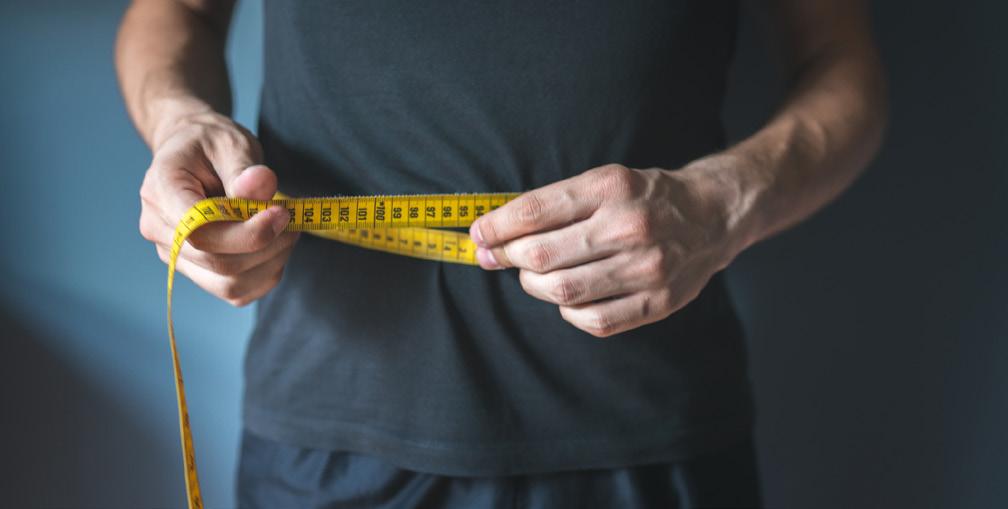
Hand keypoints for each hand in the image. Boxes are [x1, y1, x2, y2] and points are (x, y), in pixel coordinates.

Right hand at [138, 110, 297, 305]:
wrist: (194, 152)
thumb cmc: (210, 144)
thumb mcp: (230, 142)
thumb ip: (244, 167)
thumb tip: (261, 185)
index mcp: (160, 191)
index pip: (198, 232)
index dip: (246, 232)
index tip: (282, 213)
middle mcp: (159, 230)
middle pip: (217, 262)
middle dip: (266, 245)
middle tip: (292, 218)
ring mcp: (174, 256)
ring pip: (229, 284)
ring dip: (270, 262)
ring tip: (286, 230)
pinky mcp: (196, 271)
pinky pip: (235, 292)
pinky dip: (265, 275)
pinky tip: (275, 247)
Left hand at [469, 163, 746, 336]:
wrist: (712, 216)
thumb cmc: (645, 198)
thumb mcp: (604, 182)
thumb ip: (552, 205)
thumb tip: (491, 234)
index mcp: (611, 187)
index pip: (534, 211)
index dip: (496, 226)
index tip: (479, 234)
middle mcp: (629, 226)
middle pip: (540, 255)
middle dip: (508, 258)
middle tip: (499, 256)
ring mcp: (646, 268)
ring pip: (560, 291)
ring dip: (532, 285)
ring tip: (533, 275)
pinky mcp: (656, 302)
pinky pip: (591, 320)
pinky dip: (567, 311)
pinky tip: (569, 295)